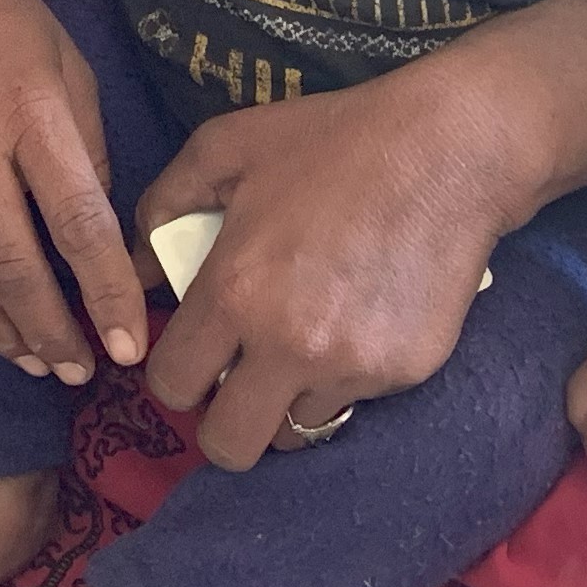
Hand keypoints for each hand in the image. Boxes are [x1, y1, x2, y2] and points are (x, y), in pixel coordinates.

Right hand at [0, 0, 146, 380]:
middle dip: (53, 333)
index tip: (129, 344)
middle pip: (13, 268)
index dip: (105, 294)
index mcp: (31, 113)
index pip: (77, 224)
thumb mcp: (65, 60)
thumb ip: (85, 146)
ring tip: (34, 360)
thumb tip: (98, 228)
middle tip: (82, 370)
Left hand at [133, 0, 586, 469]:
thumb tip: (137, 268)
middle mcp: (289, 344)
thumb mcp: (225, 147)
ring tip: (303, 347)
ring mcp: (352, 366)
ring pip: (297, 428)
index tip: (193, 358)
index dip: (174, 377)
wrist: (449, 149)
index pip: (172, 386)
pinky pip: (357, 401)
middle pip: (228, 446)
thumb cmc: (330, 140)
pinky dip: (346, 378)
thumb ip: (162, 206)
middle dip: (221, 425)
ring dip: (288, 400)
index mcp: (234, 292)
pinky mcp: (406, 372)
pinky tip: (357, 322)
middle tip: (236, 384)